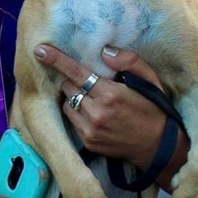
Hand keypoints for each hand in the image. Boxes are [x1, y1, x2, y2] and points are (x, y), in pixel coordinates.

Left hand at [34, 44, 173, 168]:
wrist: (159, 146)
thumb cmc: (154, 108)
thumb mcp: (150, 80)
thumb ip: (129, 61)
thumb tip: (104, 51)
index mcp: (110, 94)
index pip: (76, 73)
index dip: (56, 60)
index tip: (39, 50)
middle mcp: (96, 113)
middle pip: (68, 87)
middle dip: (75, 82)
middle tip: (90, 83)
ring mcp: (90, 130)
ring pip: (67, 104)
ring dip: (74, 98)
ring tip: (92, 99)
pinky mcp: (88, 142)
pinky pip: (72, 120)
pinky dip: (77, 113)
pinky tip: (93, 113)